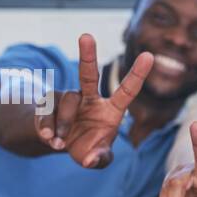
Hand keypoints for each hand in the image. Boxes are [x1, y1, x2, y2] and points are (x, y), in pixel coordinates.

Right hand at [35, 34, 152, 168]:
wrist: (60, 144)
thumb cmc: (87, 147)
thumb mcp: (97, 158)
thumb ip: (100, 159)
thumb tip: (91, 160)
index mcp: (110, 110)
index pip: (127, 91)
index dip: (138, 74)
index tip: (149, 55)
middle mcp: (90, 99)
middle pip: (89, 75)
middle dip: (87, 55)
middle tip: (86, 36)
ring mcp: (69, 98)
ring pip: (67, 103)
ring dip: (64, 125)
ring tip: (60, 143)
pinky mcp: (49, 103)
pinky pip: (47, 112)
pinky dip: (48, 127)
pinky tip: (50, 138)